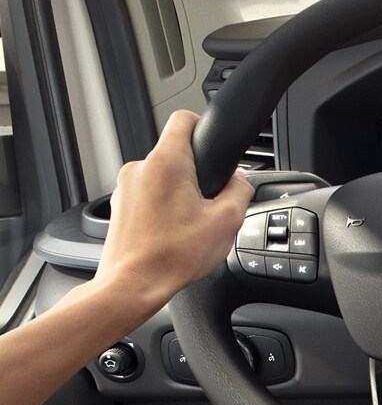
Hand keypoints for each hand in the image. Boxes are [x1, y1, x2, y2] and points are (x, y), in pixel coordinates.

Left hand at [95, 111, 253, 320]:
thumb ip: (240, 190)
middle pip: (176, 153)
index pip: (184, 119)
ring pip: (162, 177)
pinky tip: (174, 233)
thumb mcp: (227, 221)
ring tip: (190, 224)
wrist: (133, 285)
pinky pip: (148, 196)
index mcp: (167, 162)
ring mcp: (125, 188)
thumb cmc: (173, 256)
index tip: (213, 144)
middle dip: (197, 173)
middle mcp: (140, 168)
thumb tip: (239, 181)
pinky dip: (163, 208)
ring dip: (179, 193)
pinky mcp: (119, 207)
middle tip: (210, 202)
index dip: (203, 126)